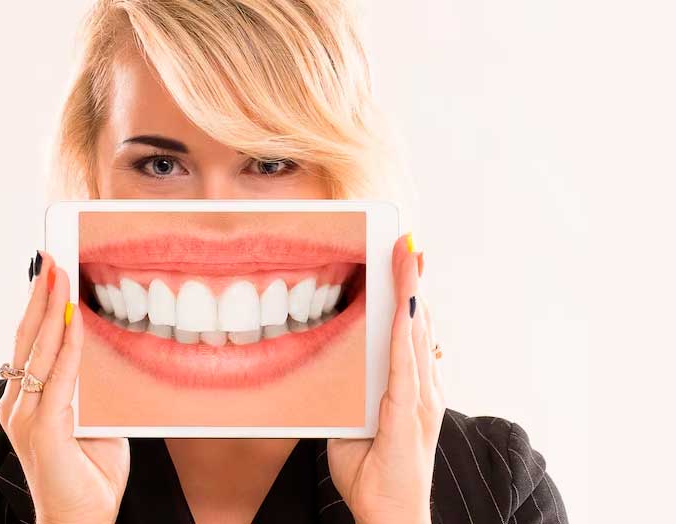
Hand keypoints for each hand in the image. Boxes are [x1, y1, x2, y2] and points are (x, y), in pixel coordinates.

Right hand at [0, 251, 129, 523]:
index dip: (38, 307)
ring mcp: (26, 417)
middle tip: (50, 258)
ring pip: (39, 350)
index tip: (48, 273)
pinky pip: (59, 377)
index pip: (30, 344)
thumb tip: (101, 353)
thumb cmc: (88, 473)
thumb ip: (89, 387)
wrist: (80, 521)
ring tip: (60, 274)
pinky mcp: (42, 430)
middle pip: (27, 338)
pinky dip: (69, 345)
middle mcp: (18, 405)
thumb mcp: (91, 419)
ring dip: (52, 308)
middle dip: (39, 294)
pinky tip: (76, 319)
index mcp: (26, 401)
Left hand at [327, 233, 444, 523]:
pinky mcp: (408, 413)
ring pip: (415, 334)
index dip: (408, 293)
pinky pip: (404, 365)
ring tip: (407, 254)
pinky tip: (405, 304)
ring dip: (411, 291)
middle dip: (411, 279)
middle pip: (417, 322)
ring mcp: (420, 399)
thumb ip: (349, 393)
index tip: (402, 258)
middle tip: (406, 240)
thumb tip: (331, 370)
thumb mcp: (354, 423)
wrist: (391, 515)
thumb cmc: (372, 473)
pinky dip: (404, 331)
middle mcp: (421, 387)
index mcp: (409, 388)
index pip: (409, 331)